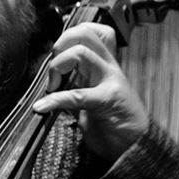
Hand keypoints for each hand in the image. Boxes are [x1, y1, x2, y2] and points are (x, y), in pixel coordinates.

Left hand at [32, 22, 148, 160]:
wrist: (136, 147)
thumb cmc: (113, 123)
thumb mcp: (90, 98)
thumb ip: (75, 86)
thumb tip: (49, 81)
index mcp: (104, 65)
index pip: (94, 32)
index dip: (71, 33)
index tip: (56, 51)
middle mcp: (108, 68)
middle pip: (86, 34)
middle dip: (61, 44)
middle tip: (54, 69)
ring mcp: (110, 81)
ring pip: (82, 52)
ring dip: (59, 65)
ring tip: (52, 86)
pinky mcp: (108, 101)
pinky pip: (77, 94)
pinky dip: (55, 100)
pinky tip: (42, 107)